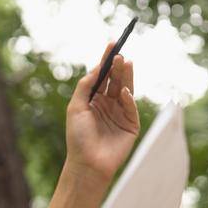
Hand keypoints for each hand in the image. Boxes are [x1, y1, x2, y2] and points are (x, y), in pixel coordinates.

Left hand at [65, 44, 139, 185]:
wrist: (87, 163)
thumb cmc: (78, 137)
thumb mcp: (76, 108)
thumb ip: (85, 87)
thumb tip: (95, 69)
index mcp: (93, 100)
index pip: (102, 76)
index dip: (106, 61)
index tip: (111, 44)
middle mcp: (107, 105)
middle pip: (114, 81)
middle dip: (117, 67)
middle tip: (119, 53)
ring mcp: (120, 114)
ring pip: (125, 90)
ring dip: (125, 76)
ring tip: (125, 62)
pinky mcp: (131, 125)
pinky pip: (130, 107)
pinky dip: (127, 98)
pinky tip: (123, 91)